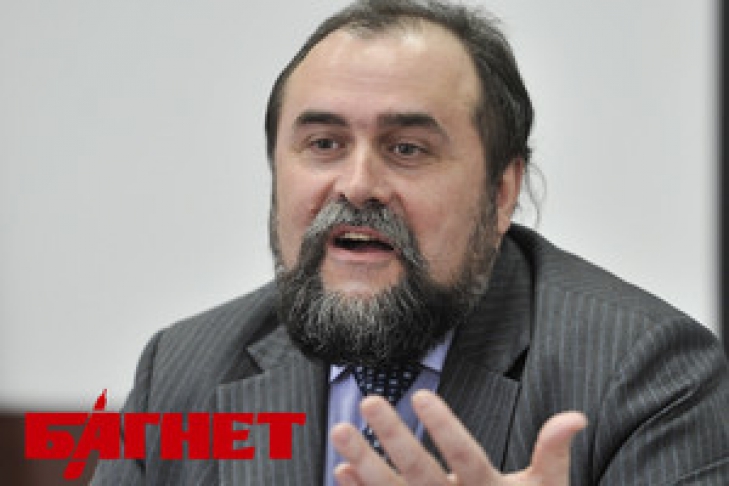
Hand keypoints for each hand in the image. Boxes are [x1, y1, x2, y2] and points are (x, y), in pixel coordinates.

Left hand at [331, 390, 586, 484]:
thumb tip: (576, 416)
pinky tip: (342, 471)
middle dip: (392, 436)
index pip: (466, 456)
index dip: (444, 428)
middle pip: (420, 471)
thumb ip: (554, 453)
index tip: (421, 396)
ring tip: (339, 431)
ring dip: (364, 462)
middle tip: (368, 399)